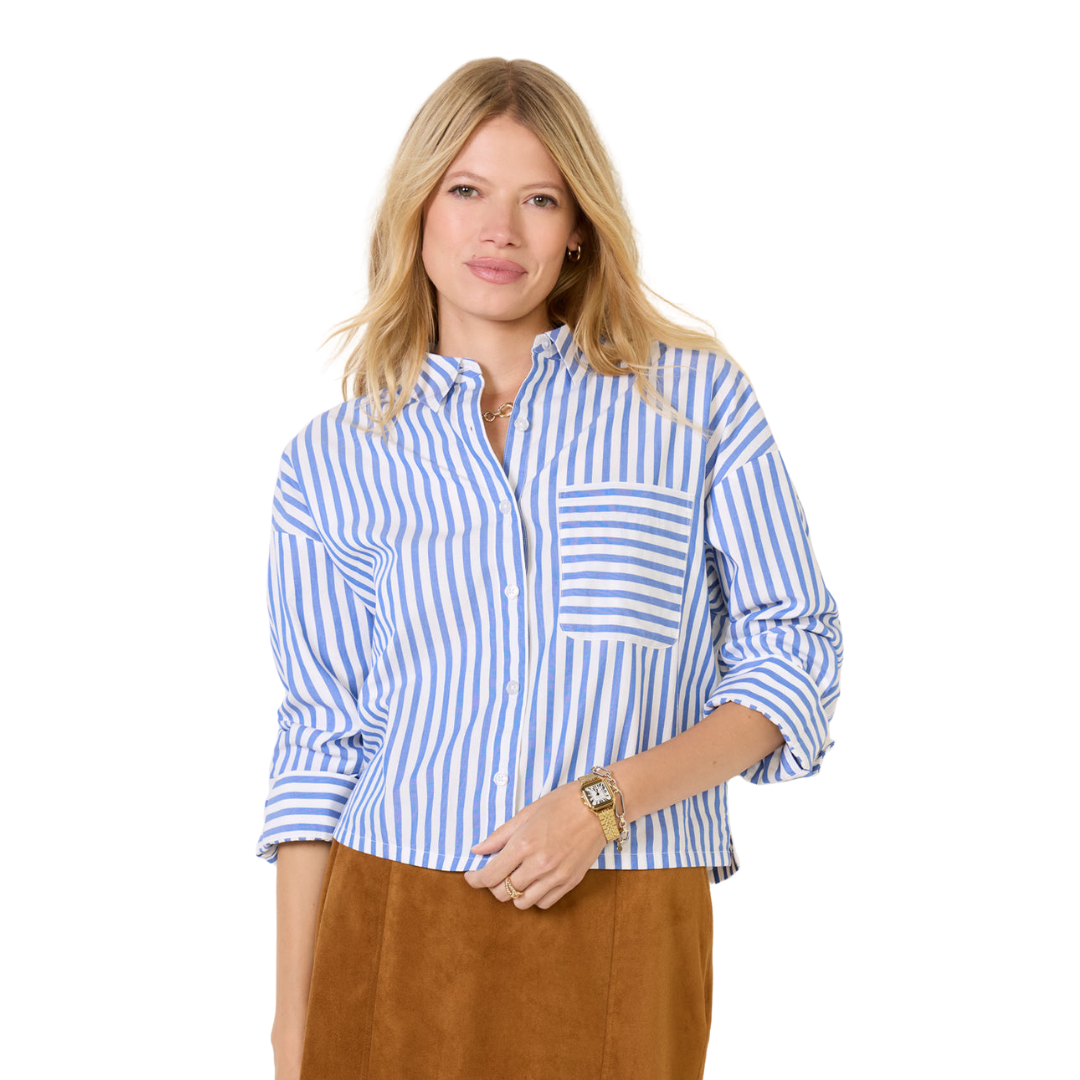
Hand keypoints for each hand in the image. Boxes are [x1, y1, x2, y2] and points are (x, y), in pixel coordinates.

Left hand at [463, 780, 608, 909]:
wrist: (598, 807)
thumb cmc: (562, 804)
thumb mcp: (526, 813)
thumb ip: (500, 836)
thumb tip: (477, 850)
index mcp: (524, 844)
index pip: (490, 875)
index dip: (474, 880)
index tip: (471, 876)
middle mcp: (538, 865)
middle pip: (502, 893)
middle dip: (492, 885)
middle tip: (494, 873)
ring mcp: (555, 876)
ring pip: (522, 903)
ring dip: (513, 893)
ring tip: (515, 878)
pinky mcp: (570, 882)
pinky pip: (544, 903)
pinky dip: (534, 897)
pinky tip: (534, 882)